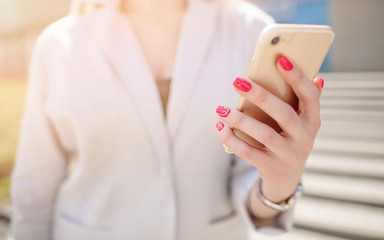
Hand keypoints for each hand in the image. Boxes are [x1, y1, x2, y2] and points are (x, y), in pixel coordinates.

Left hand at [216, 56, 323, 201]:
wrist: (286, 177)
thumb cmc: (290, 139)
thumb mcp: (302, 123)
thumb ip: (306, 102)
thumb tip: (318, 77)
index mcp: (312, 121)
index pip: (310, 96)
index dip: (297, 77)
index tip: (280, 58)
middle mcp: (304, 138)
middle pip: (283, 114)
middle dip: (260, 96)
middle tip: (237, 81)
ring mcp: (288, 154)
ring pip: (264, 134)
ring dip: (240, 120)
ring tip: (221, 109)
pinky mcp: (270, 166)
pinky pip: (249, 152)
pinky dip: (232, 139)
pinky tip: (220, 127)